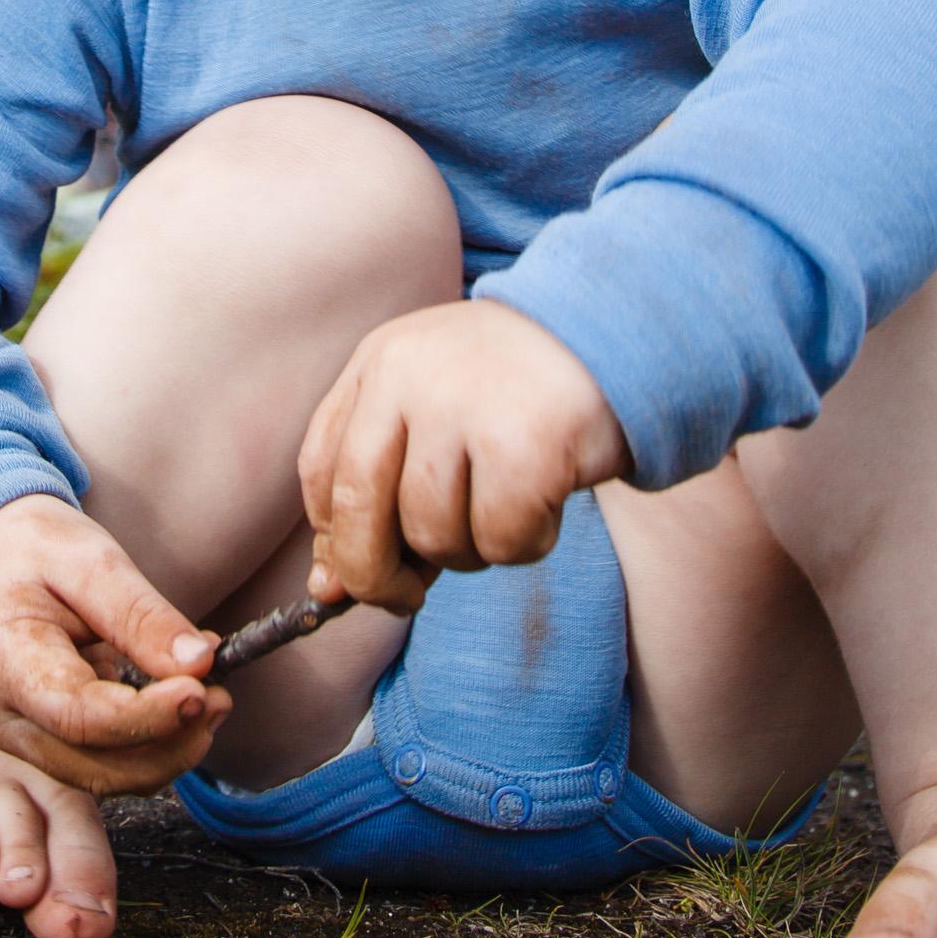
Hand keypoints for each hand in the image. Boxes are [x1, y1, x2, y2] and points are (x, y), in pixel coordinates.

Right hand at [0, 494, 228, 795]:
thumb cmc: (32, 551)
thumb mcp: (89, 560)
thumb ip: (142, 615)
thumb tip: (201, 664)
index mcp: (4, 661)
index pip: (79, 716)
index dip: (147, 716)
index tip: (201, 691)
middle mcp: (6, 718)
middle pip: (97, 767)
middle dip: (170, 744)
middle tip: (220, 696)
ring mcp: (22, 739)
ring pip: (107, 777)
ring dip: (168, 751)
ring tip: (211, 696)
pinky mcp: (45, 745)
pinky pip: (105, 763)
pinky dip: (152, 743)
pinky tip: (180, 700)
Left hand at [296, 298, 631, 611]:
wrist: (615, 339)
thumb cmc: (516, 393)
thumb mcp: (434, 417)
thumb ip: (380, 492)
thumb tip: (329, 591)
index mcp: (379, 363)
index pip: (321, 470)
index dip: (332, 537)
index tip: (350, 574)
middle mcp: (410, 375)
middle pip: (358, 507)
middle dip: (374, 575)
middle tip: (404, 598)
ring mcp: (466, 405)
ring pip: (433, 534)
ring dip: (468, 551)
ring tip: (503, 510)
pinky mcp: (525, 443)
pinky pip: (500, 540)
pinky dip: (524, 544)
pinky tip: (546, 504)